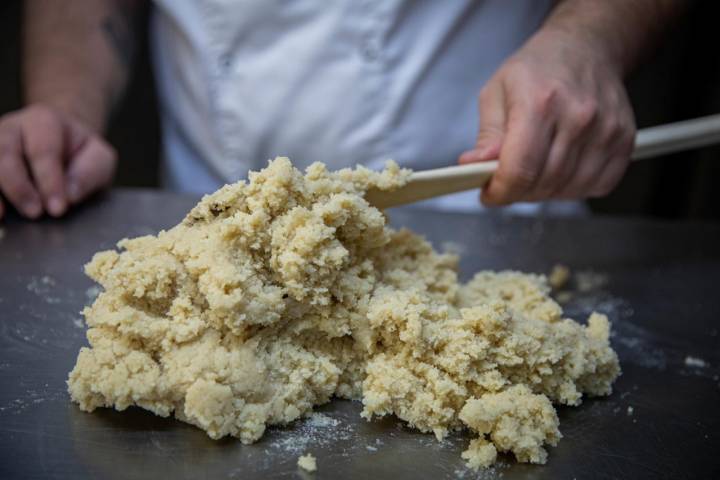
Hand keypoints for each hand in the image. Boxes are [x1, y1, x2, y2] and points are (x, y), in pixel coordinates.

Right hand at [0, 104, 115, 219]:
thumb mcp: (100, 158)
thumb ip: (90, 172)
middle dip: (19, 186)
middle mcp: (11, 128)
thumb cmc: (82, 154)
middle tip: (35, 213)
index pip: (43, 150)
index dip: (49, 180)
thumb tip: (70, 195)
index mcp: (44, 121)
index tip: (59, 208)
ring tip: (2, 216)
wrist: (64, 146)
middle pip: (5, 153)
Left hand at [459, 28, 635, 205]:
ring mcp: (606, 131)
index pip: (519, 170)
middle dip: (517, 192)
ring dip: (544, 191)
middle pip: (542, 185)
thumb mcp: (496, 93)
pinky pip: (596, 186)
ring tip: (534, 168)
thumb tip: (475, 166)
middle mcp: (578, 117)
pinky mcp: (624, 141)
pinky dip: (574, 188)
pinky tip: (561, 168)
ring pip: (568, 191)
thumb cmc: (537, 70)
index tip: (490, 194)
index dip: (499, 192)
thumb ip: (487, 136)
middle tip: (508, 179)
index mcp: (540, 103)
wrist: (586, 49)